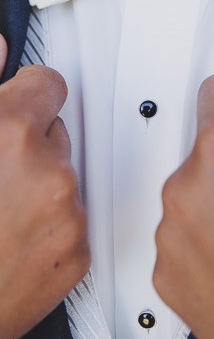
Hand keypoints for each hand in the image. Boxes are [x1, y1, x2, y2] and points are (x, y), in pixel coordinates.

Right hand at [0, 37, 89, 338]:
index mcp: (12, 133)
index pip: (50, 83)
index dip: (27, 93)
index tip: (19, 104)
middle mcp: (49, 172)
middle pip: (56, 132)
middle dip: (29, 145)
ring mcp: (67, 216)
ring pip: (63, 177)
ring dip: (38, 186)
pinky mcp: (77, 255)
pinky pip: (72, 219)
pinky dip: (49, 225)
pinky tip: (12, 240)